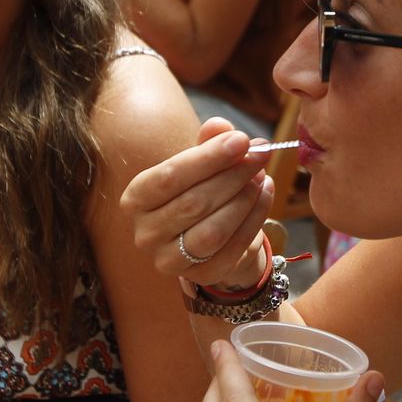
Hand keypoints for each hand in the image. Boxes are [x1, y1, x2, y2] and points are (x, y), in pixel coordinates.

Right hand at [119, 116, 274, 289]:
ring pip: (213, 231)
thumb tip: (220, 126)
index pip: (169, 176)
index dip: (208, 157)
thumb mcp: (199, 164)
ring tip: (262, 176)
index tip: (242, 140)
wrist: (209, 234)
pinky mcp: (200, 276)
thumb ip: (207, 143)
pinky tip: (266, 196)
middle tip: (260, 156)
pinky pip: (232, 249)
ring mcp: (170, 260)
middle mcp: (145, 234)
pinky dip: (254, 220)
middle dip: (232, 176)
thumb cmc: (198, 190)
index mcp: (136, 199)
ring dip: (244, 200)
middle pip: (193, 203)